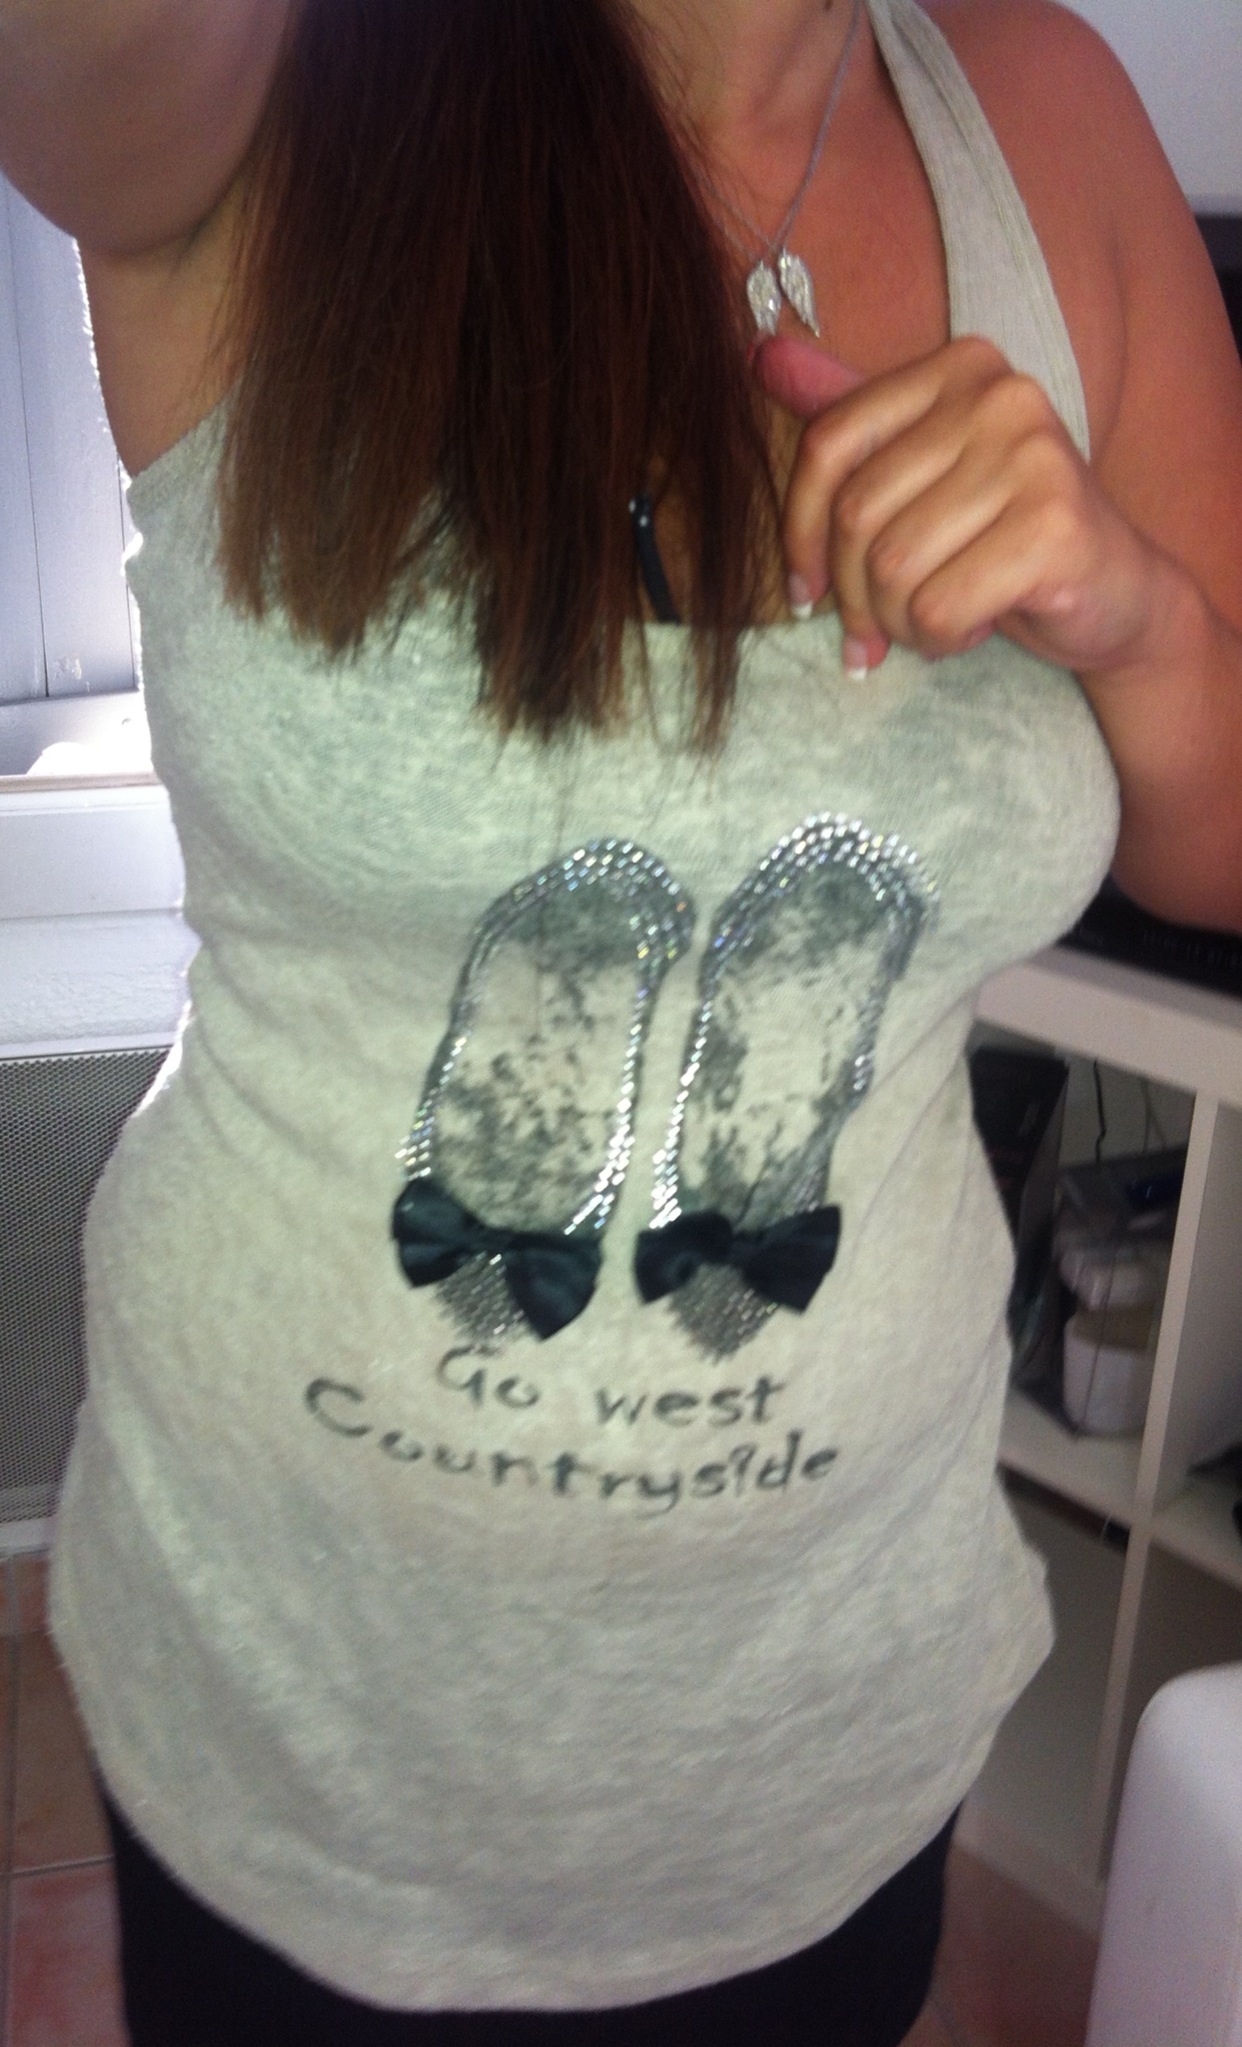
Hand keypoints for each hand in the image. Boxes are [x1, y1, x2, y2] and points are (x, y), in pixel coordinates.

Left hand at [754, 333, 1162, 683]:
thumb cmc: (1006, 537)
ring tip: (933, 624)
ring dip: (899, 623)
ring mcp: (1034, 456)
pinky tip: (973, 630)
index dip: (798, 533)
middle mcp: (1000, 396)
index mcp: (960, 367)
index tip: (806, 594)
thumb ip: (852, 414)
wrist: (1118, 595)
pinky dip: (940, 640)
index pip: (829, 444)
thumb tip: (760, 356)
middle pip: (857, 515)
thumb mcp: (926, 469)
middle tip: (879, 630)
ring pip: (893, 569)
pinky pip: (938, 608)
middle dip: (854, 596)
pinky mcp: (1055, 528)